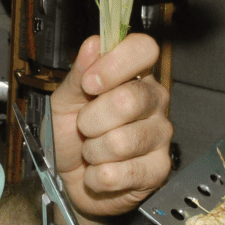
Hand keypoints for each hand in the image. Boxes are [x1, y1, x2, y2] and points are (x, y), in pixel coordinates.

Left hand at [52, 33, 173, 222]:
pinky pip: (119, 173)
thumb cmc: (71, 136)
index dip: (115, 64)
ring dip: (92, 151)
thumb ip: (78, 74)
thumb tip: (92, 44)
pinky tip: (99, 172)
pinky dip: (96, 177)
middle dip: (91, 119)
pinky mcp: (158, 169)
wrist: (70, 180)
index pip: (144, 49)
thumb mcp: (64, 101)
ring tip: (92, 152)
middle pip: (129, 99)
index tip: (89, 83)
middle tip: (84, 127)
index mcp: (134, 75)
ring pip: (120, 142)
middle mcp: (154, 100)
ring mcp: (160, 135)